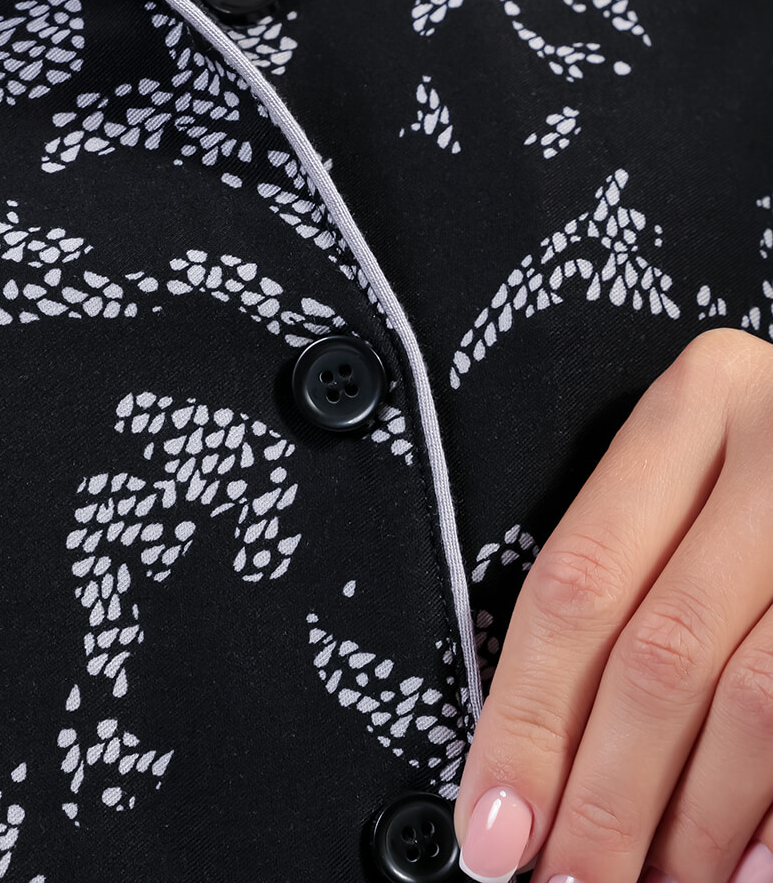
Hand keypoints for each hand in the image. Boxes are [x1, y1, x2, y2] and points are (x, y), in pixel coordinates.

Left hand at [453, 327, 772, 882]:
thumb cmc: (765, 460)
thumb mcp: (689, 473)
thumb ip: (622, 583)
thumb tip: (537, 757)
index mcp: (696, 405)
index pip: (578, 581)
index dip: (525, 719)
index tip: (495, 822)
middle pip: (661, 654)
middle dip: (605, 794)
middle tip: (567, 877)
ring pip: (752, 700)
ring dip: (693, 823)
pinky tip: (741, 865)